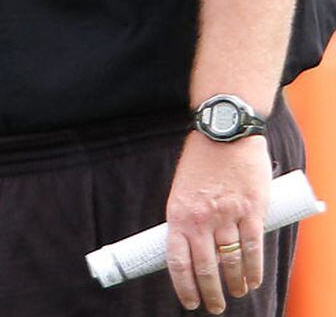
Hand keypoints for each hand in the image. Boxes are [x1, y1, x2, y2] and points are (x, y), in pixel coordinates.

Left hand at [164, 133, 271, 312]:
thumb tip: (188, 248)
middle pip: (205, 269)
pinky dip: (255, 270)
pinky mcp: (252, 210)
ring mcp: (227, 215)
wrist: (223, 133)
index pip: (177, 261)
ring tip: (237, 292)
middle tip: (216, 306)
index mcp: (177, 214)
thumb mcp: (181, 190)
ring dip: (235, 284)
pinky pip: (254, 248)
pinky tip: (254, 280)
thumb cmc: (200, 162)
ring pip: (231, 262)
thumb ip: (186, 218)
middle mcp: (200, 219)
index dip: (184, 287)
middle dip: (211, 294)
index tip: (190, 303)